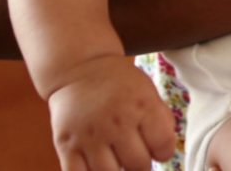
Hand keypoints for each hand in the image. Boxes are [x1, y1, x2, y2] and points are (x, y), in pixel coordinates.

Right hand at [46, 56, 175, 170]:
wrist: (80, 68)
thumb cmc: (120, 85)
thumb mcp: (148, 92)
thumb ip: (161, 120)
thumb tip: (164, 153)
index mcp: (142, 105)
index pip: (163, 146)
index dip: (163, 152)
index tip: (156, 149)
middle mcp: (116, 121)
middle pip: (139, 165)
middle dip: (140, 164)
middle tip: (134, 155)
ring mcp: (90, 134)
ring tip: (116, 160)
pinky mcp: (65, 144)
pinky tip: (96, 165)